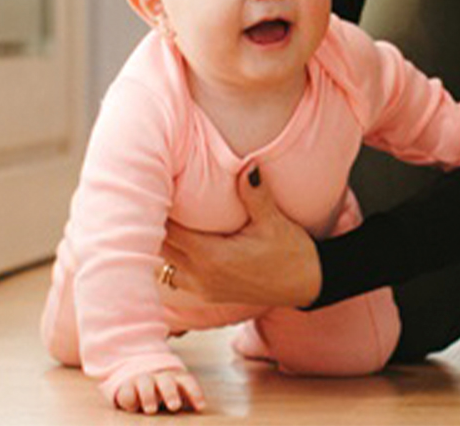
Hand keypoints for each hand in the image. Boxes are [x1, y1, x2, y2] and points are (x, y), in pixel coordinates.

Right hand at [115, 368, 205, 413]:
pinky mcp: (125, 388)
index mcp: (176, 379)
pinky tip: (132, 408)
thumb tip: (201, 409)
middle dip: (171, 393)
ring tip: (151, 410)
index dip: (195, 393)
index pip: (188, 383)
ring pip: (146, 384)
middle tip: (175, 407)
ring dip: (149, 396)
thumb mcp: (177, 396)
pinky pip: (127, 392)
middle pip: (167, 382)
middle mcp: (159, 378)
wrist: (138, 380)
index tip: (201, 407)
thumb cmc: (164, 394)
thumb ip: (187, 400)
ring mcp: (142, 381)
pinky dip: (130, 399)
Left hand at [162, 167, 321, 307]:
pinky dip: (171, 259)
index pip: (169, 231)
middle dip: (155, 224)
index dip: (158, 210)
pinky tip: (177, 242)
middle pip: (160, 248)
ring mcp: (202, 289)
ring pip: (163, 265)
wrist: (307, 285)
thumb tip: (248, 164)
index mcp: (212, 257)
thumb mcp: (274, 222)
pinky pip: (175, 276)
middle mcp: (201, 276)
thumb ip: (255, 194)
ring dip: (161, 243)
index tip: (155, 187)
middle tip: (152, 197)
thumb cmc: (292, 253)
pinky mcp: (207, 295)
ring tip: (161, 218)